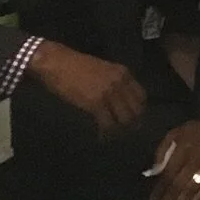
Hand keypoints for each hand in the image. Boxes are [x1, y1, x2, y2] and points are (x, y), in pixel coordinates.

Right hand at [27, 41, 145, 133]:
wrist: (58, 62)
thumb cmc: (76, 65)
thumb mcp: (104, 70)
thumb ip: (115, 82)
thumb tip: (120, 100)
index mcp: (124, 73)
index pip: (141, 96)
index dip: (139, 111)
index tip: (134, 120)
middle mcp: (121, 82)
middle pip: (135, 110)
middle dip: (132, 124)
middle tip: (125, 133)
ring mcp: (109, 93)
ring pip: (124, 119)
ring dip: (120, 131)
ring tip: (112, 137)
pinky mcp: (96, 103)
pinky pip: (107, 123)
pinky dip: (106, 133)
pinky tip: (102, 137)